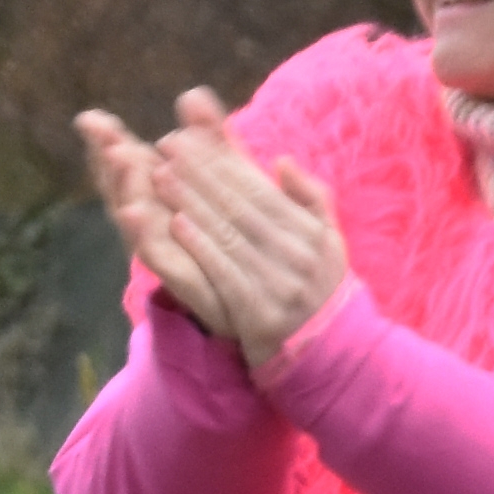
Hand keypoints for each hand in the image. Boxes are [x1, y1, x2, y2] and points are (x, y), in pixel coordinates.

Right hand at [73, 109, 244, 344]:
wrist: (268, 298)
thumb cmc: (240, 239)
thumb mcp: (233, 181)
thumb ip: (214, 142)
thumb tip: (192, 93)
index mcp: (162, 197)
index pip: (129, 164)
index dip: (108, 143)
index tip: (91, 119)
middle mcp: (153, 221)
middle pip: (120, 187)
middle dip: (106, 159)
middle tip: (93, 132)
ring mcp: (162, 248)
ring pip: (132, 216)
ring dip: (122, 187)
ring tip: (117, 158)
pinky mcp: (178, 274)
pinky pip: (154, 251)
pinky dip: (141, 231)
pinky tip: (132, 210)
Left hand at [149, 92, 351, 363]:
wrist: (333, 354)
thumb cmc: (320, 289)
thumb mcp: (328, 241)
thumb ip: (310, 198)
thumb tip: (283, 161)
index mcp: (310, 232)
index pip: (259, 189)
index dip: (221, 162)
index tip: (186, 138)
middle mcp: (297, 254)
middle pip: (240, 206)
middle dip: (199, 174)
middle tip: (165, 147)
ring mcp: (279, 283)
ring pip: (229, 235)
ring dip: (192, 203)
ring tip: (160, 176)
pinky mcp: (259, 313)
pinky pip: (225, 273)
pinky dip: (201, 247)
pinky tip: (175, 224)